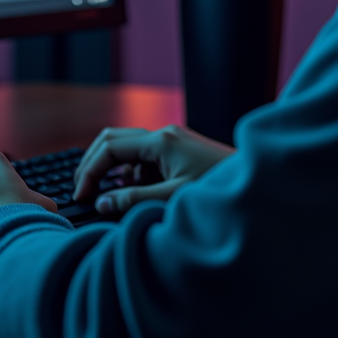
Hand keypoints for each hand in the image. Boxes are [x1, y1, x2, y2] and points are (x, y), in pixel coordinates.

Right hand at [73, 124, 234, 215]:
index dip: (90, 172)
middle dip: (93, 164)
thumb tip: (102, 202)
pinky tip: (135, 193)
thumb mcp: (173, 198)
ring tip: (107, 196)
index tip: (81, 196)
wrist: (256, 183)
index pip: (110, 148)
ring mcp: (172, 141)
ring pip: (127, 147)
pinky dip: (132, 172)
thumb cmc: (220, 189)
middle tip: (83, 190)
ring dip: (112, 169)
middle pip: (113, 139)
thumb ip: (135, 200)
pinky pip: (144, 156)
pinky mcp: (178, 151)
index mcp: (161, 141)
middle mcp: (164, 135)